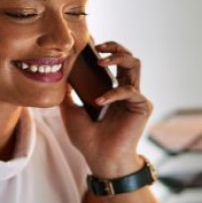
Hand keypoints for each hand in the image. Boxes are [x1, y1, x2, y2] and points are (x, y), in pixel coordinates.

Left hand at [60, 41, 152, 174]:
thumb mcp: (70, 112)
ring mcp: (135, 98)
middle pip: (128, 57)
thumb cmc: (88, 140)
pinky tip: (99, 101)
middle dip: (115, 47)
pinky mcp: (142, 106)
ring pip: (135, 64)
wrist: (101, 159)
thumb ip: (67, 94)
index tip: (90, 43)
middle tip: (98, 46)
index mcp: (113, 90)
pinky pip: (130, 90)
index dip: (105, 49)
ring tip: (100, 62)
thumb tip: (59, 76)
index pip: (113, 62)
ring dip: (118, 57)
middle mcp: (126, 91)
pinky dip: (113, 93)